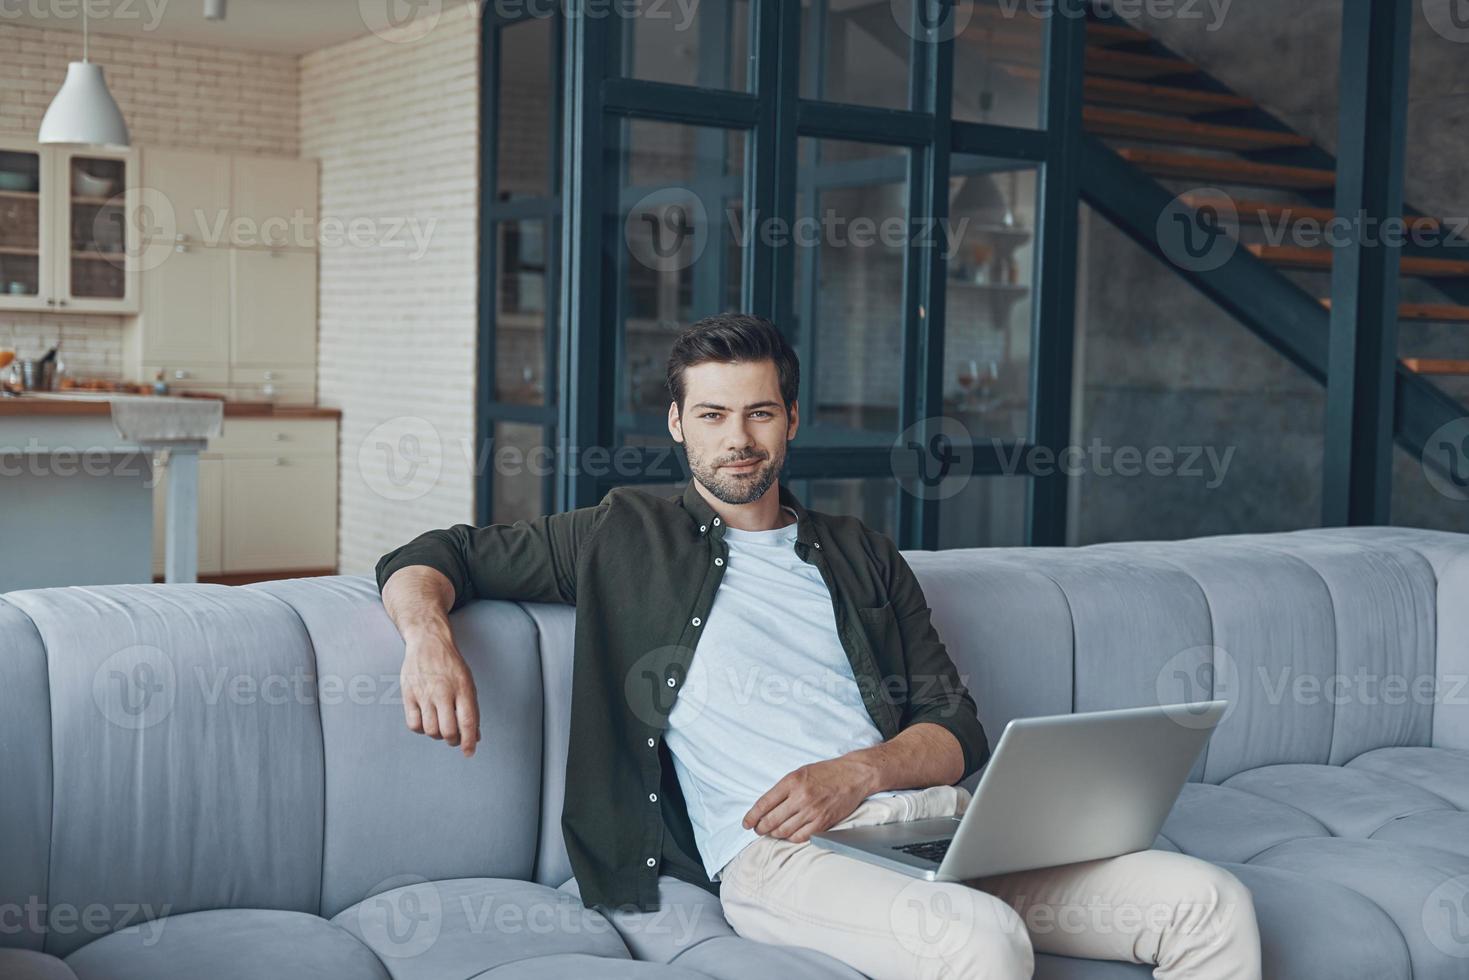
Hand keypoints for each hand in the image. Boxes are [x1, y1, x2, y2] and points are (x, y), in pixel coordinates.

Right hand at [400, 623, 479, 756]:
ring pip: (430, 730)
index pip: (467, 722)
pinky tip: (426, 721)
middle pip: (448, 731)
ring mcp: (424, 694)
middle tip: (455, 738)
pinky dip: (421, 729)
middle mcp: (443, 692)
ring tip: (441, 727)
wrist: (428, 642)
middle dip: (453, 740)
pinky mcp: (409, 695)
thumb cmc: (450, 664)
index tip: (470, 752)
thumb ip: (471, 709)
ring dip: (437, 735)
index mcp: (462, 688)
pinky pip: (413, 724)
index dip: (469, 741)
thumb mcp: (468, 683)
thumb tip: (475, 735)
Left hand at [742, 757, 878, 842]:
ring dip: (774, 834)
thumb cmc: (826, 773)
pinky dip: (790, 838)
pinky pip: (800, 837)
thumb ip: (783, 789)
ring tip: (771, 832)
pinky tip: (788, 834)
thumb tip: (765, 807)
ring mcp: (812, 811)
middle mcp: (801, 797)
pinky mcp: (823, 822)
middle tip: (758, 829)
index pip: (764, 803)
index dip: (752, 816)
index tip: (746, 823)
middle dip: (760, 828)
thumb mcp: (800, 773)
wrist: (853, 775)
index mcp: (792, 782)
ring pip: (784, 831)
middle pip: (771, 820)